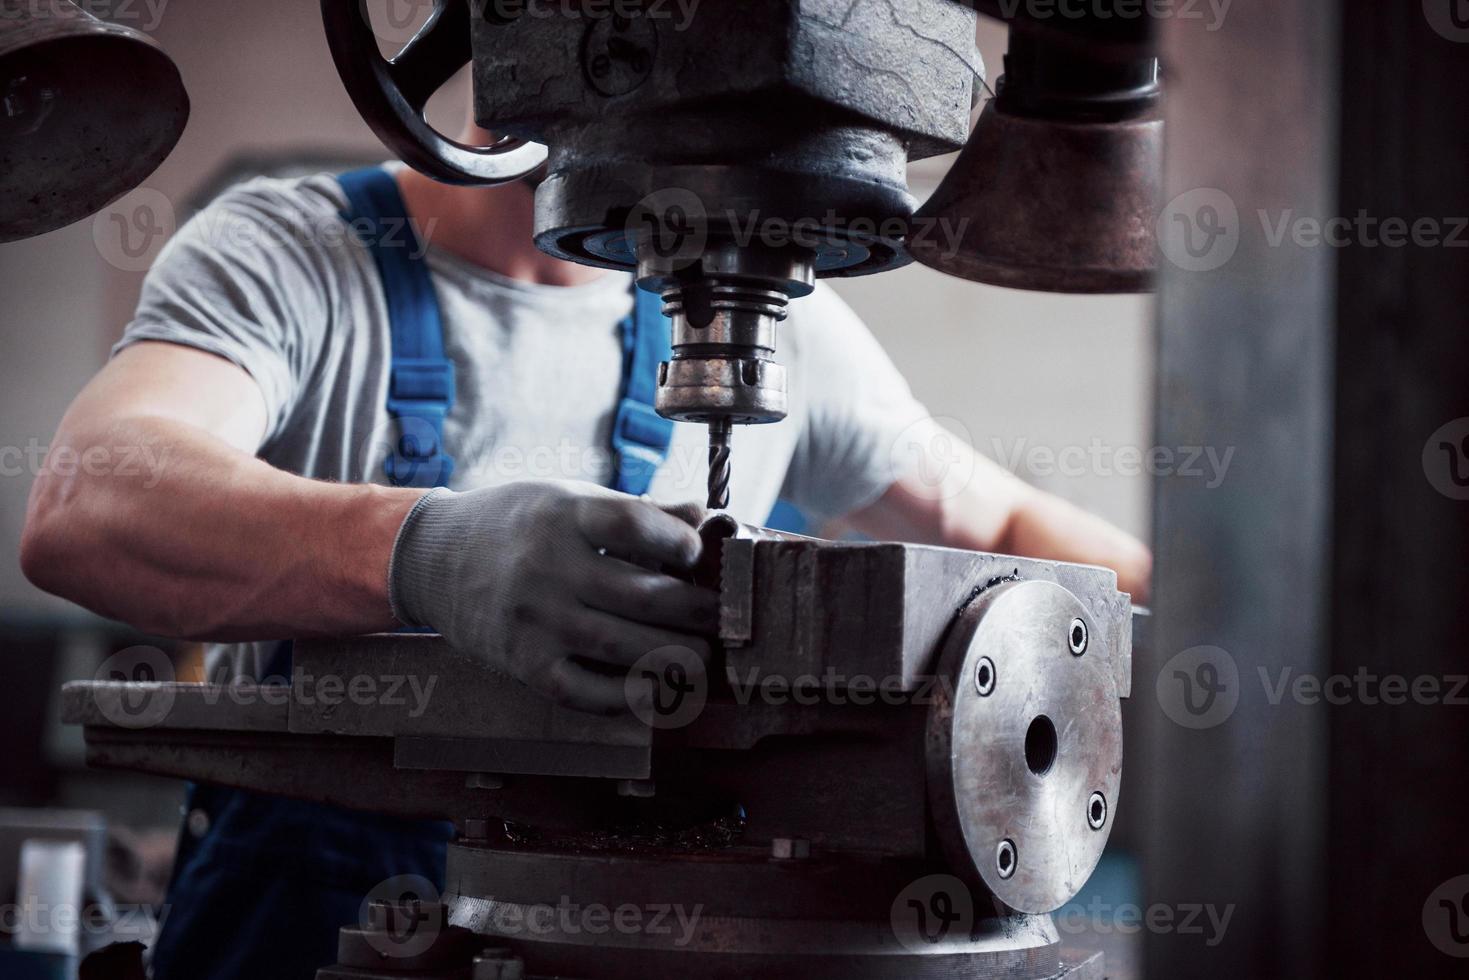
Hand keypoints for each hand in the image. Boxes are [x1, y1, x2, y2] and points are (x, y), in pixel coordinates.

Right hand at [388, 480, 715, 712]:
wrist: (434, 557)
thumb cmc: (518, 524)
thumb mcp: (572, 501)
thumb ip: (638, 512)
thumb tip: (705, 518)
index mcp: (563, 516)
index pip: (632, 525)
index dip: (678, 542)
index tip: (698, 554)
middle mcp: (546, 567)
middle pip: (638, 594)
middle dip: (694, 609)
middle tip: (722, 616)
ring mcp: (533, 620)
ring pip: (621, 646)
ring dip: (675, 656)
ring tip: (703, 654)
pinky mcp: (522, 663)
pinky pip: (582, 691)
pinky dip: (626, 698)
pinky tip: (657, 690)